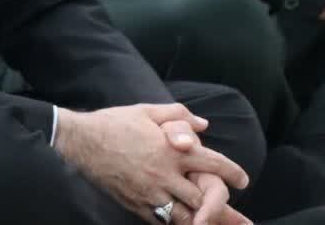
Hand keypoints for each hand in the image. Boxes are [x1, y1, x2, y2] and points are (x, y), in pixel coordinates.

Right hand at [54, 103, 248, 221]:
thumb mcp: (146, 111)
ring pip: (185, 216)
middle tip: (238, 216)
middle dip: (222, 207)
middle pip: (204, 198)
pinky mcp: (135, 204)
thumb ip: (177, 114)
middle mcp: (165, 174)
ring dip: (200, 219)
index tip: (243, 180)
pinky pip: (161, 220)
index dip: (232, 172)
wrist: (81, 141)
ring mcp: (150, 192)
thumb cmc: (114, 122)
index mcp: (171, 149)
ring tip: (209, 221)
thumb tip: (202, 124)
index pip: (212, 163)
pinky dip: (173, 222)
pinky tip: (181, 221)